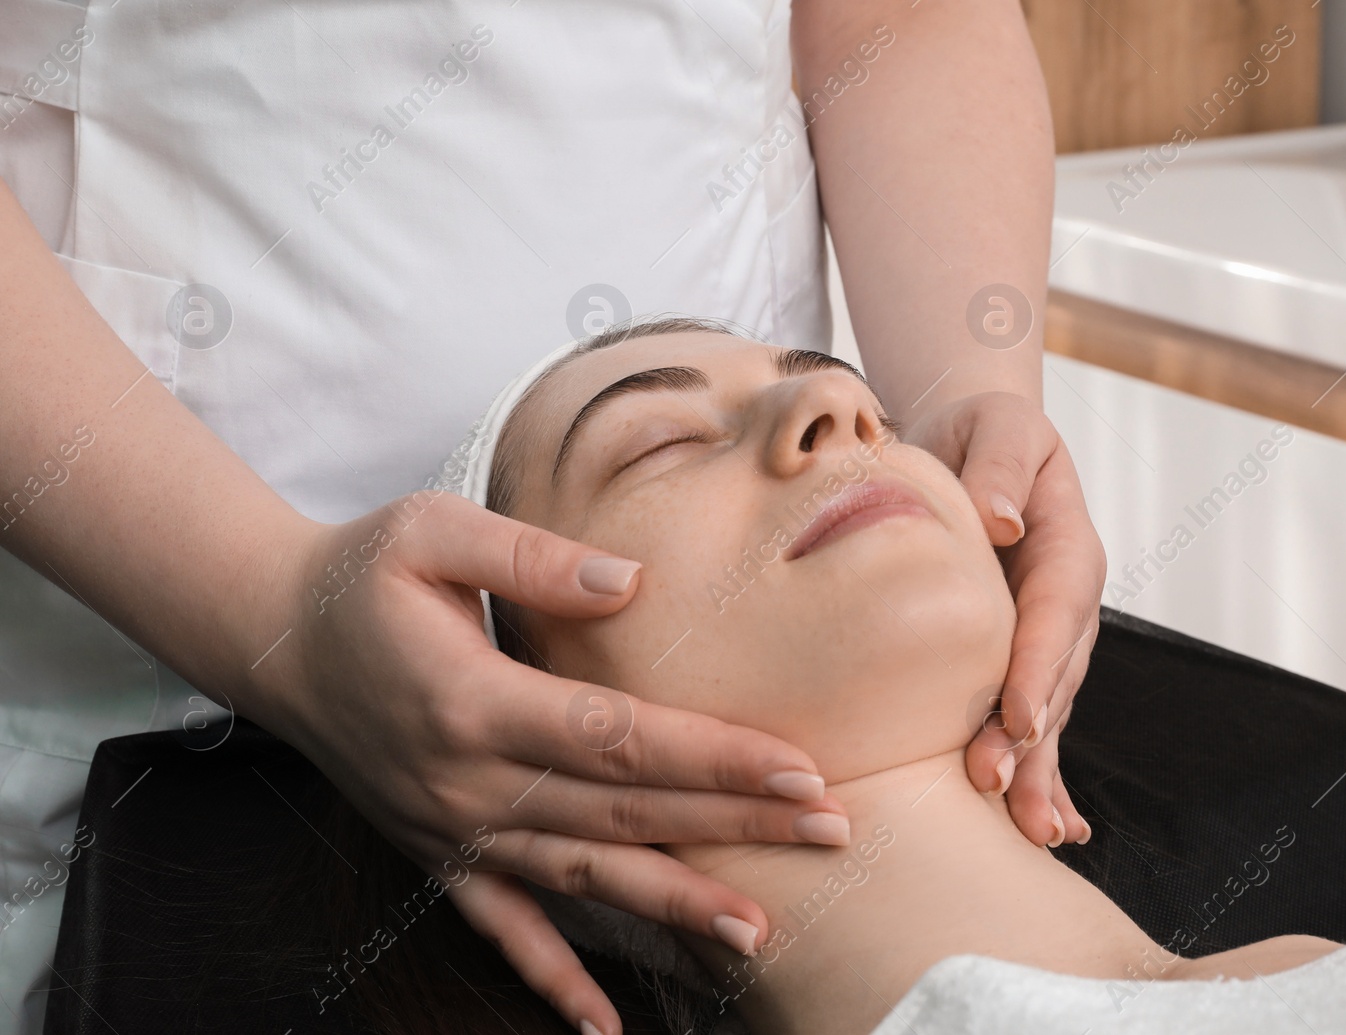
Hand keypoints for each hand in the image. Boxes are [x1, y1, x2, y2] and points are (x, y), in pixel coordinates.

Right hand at [247, 491, 847, 1034]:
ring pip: (582, 877)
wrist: (272, 637)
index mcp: (474, 702)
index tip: (800, 771)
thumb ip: (534, 558)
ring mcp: (452, 829)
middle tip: (832, 832)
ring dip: (673, 907)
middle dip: (734, 825)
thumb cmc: (360, 574)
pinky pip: (501, 928)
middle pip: (624, 813)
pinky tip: (603, 1025)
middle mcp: (467, 782)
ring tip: (759, 932)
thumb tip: (634, 582)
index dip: (714, 758)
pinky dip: (552, 977)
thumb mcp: (432, 532)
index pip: (620, 739)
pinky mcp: (437, 852)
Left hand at [904, 391, 1104, 848]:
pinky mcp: (1021, 660)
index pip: (1054, 611)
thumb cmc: (982, 431)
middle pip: (1055, 676)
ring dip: (1036, 768)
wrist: (975, 446)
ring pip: (1047, 710)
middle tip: (999, 784)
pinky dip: (1042, 772)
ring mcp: (1049, 639)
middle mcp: (1066, 603)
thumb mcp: (996, 427)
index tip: (1018, 714)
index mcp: (1067, 547)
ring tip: (1027, 825)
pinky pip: (1034, 720)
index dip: (1038, 664)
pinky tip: (1050, 825)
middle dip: (1033, 737)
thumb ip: (999, 467)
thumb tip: (1000, 521)